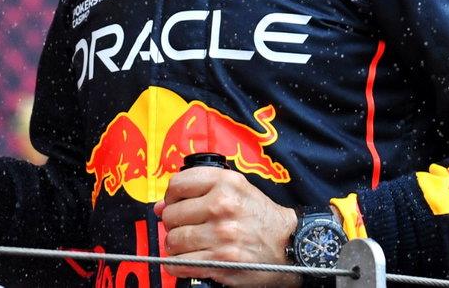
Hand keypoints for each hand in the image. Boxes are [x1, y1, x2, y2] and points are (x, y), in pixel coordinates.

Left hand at [154, 165, 299, 287]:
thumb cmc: (260, 217)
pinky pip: (178, 264)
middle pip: (172, 215)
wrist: (288, 244)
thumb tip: (160, 206)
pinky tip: (187, 260)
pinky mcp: (220, 260)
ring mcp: (221, 234)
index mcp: (226, 182)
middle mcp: (222, 205)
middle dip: (173, 223)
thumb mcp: (237, 190)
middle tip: (186, 226)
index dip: (172, 196)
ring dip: (176, 246)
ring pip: (173, 241)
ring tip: (189, 245)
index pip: (178, 184)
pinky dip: (177, 265)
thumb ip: (200, 191)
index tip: (177, 203)